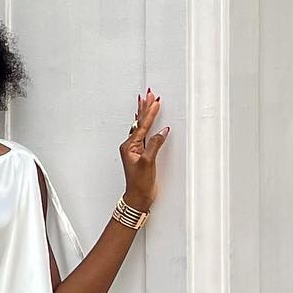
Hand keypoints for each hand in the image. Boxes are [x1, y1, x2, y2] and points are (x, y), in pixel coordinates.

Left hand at [120, 90, 169, 212]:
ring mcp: (136, 149)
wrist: (138, 197)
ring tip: (147, 101)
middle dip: (145, 108)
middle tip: (149, 94)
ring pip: (141, 127)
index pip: (142, 126)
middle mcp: (131, 146)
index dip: (150, 113)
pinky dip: (146, 125)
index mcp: (129, 146)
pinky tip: (147, 120)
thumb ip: (155, 145)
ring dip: (145, 114)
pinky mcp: (142, 154)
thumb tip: (162, 131)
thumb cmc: (140, 183)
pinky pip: (144, 135)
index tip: (155, 101)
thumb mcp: (148, 162)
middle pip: (139, 123)